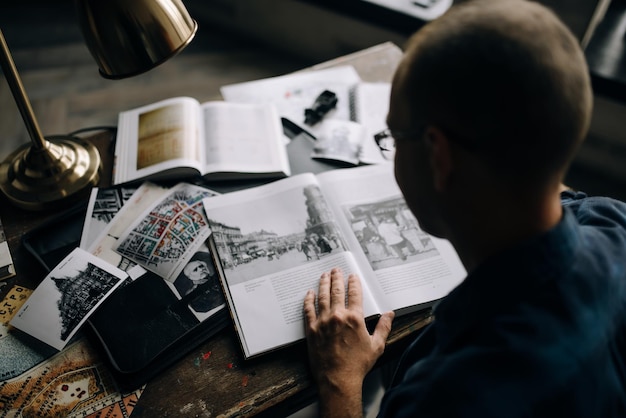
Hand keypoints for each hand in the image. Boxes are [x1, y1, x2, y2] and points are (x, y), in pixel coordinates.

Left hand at [303, 268, 393, 416]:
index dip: (353, 283)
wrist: (338, 379)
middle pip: (336, 291)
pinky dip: (308, 300)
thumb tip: (390, 314)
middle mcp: (338, 316)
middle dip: (336, 278)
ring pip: (322, 297)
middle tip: (336, 270)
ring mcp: (323, 322)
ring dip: (323, 284)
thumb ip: (383, 327)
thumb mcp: (377, 346)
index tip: (352, 276)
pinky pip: (308, 310)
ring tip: (324, 275)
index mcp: (355, 318)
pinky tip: (309, 293)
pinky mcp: (311, 330)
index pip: (354, 294)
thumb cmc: (358, 365)